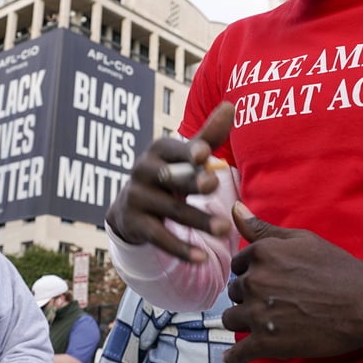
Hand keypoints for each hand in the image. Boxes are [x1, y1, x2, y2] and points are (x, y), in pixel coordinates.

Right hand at [107, 102, 234, 261]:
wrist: (130, 207)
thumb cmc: (170, 174)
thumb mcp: (186, 156)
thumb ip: (209, 135)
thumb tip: (232, 104)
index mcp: (159, 150)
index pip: (176, 149)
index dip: (189, 152)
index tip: (205, 154)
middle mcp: (143, 170)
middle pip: (172, 178)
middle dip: (192, 181)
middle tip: (214, 185)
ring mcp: (137, 198)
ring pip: (171, 211)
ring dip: (198, 220)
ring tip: (225, 229)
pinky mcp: (135, 224)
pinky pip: (160, 238)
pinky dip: (181, 249)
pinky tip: (202, 258)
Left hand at [221, 203, 362, 362]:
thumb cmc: (338, 269)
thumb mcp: (302, 239)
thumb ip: (264, 228)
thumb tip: (234, 208)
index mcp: (262, 254)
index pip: (239, 266)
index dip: (252, 274)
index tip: (268, 282)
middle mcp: (255, 281)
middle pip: (235, 292)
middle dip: (249, 297)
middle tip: (273, 303)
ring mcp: (259, 314)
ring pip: (232, 319)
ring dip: (244, 322)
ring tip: (262, 325)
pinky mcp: (267, 343)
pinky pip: (238, 354)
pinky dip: (235, 357)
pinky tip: (234, 357)